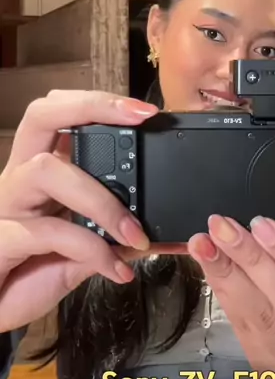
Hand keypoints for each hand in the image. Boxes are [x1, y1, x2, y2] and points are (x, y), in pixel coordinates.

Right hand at [0, 90, 186, 333]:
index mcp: (42, 173)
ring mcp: (8, 205)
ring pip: (46, 170)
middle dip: (91, 107)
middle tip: (137, 119)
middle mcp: (20, 179)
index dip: (100, 104)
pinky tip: (114, 267)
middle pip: (41, 115)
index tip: (145, 112)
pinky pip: (46, 231)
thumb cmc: (31, 274)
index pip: (61, 116)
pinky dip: (89, 248)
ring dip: (101, 199)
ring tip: (134, 233)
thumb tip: (157, 232)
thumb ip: (113, 237)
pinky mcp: (1, 239)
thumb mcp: (83, 251)